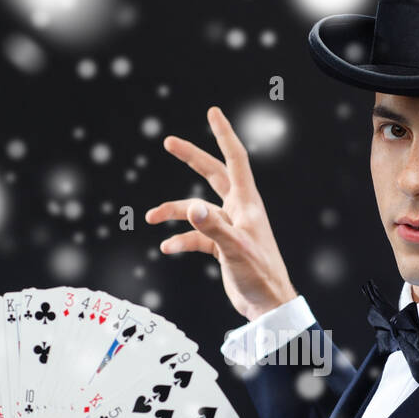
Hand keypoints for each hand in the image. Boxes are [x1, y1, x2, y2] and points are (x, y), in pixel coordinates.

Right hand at [146, 104, 298, 321]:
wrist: (267, 304)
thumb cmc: (261, 275)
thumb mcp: (235, 249)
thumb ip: (212, 228)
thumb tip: (191, 208)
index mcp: (247, 203)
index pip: (236, 160)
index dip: (224, 135)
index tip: (213, 112)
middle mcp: (238, 210)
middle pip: (212, 174)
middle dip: (191, 157)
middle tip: (169, 142)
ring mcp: (228, 226)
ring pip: (195, 209)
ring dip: (173, 211)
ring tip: (151, 217)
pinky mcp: (221, 245)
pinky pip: (195, 236)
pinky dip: (181, 240)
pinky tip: (167, 248)